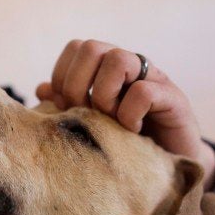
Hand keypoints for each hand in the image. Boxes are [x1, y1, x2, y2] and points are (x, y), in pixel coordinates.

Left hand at [36, 39, 214, 189]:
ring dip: (104, 95)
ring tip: (110, 120)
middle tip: (85, 112)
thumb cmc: (125, 142)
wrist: (167, 167)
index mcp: (106, 68)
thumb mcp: (90, 123)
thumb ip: (66, 104)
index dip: (63, 76)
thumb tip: (42, 89)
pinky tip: (131, 131)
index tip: (65, 106)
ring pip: (118, 59)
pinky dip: (129, 114)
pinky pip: (143, 92)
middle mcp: (129, 65)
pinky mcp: (173, 98)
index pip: (76, 47)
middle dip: (77, 85)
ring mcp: (153, 78)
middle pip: (92, 47)